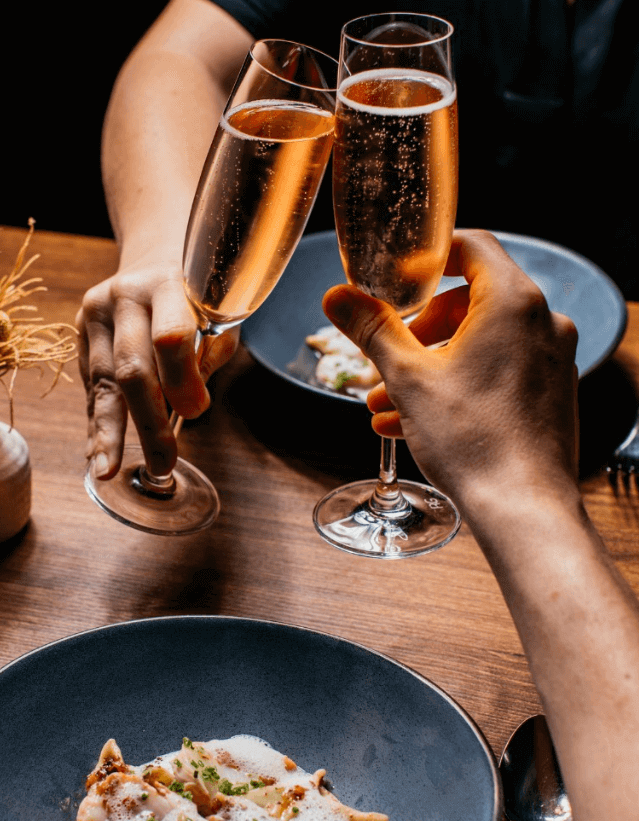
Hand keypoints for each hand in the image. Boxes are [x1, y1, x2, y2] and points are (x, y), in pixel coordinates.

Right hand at [77, 257, 237, 478]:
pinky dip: (97, 423)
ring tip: (109, 470)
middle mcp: (125, 296)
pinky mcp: (80, 332)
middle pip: (132, 369)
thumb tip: (185, 408)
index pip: (170, 337)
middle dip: (148, 421)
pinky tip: (97, 454)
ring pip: (104, 383)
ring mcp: (96, 313)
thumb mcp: (217, 314)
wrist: (155, 255)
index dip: (183, 381)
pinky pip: (91, 386)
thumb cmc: (197, 294)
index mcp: (169, 284)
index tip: (197, 412)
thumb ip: (206, 355)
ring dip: (110, 433)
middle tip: (164, 462)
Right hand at [322, 229, 578, 507]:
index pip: (472, 246)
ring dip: (427, 366)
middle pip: (469, 301)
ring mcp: (551, 359)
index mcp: (512, 302)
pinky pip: (495, 373)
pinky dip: (454, 386)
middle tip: (384, 356)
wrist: (521, 505)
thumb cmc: (471, 438)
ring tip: (385, 402)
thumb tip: (338, 297)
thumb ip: (372, 329)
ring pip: (478, 344)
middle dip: (416, 330)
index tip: (397, 279)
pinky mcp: (549, 393)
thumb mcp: (407, 377)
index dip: (428, 257)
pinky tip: (410, 422)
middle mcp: (542, 322)